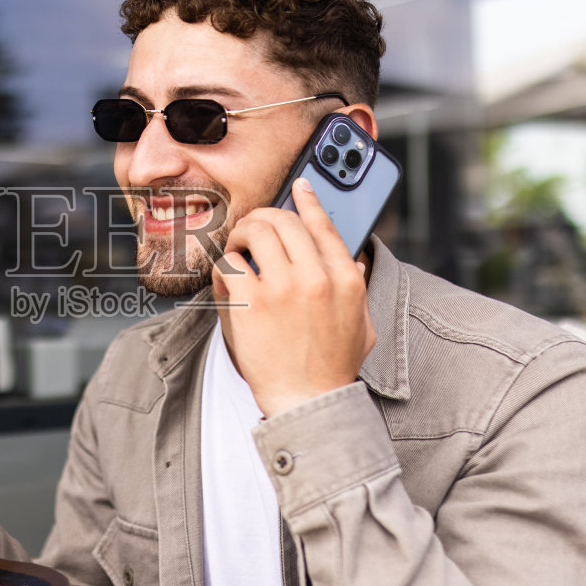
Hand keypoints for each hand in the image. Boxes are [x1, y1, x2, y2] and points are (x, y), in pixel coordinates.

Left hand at [211, 176, 375, 416]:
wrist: (308, 400)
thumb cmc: (332, 366)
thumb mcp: (361, 324)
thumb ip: (357, 288)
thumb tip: (354, 260)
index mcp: (344, 279)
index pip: (324, 224)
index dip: (309, 199)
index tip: (299, 185)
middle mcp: (315, 277)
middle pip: (284, 220)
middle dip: (264, 217)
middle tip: (252, 228)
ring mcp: (282, 288)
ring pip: (255, 232)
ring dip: (241, 235)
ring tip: (238, 250)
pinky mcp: (251, 303)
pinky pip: (230, 264)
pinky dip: (224, 267)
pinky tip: (228, 280)